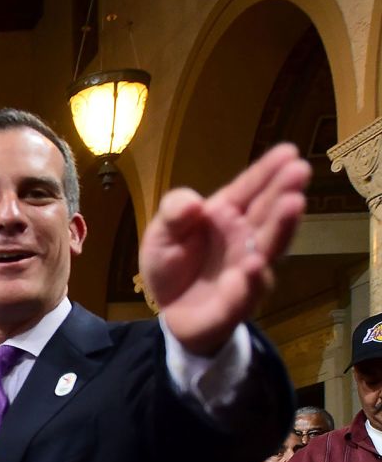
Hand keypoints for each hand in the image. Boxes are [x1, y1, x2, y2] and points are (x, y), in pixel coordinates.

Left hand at [141, 142, 309, 355]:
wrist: (167, 311)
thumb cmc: (172, 264)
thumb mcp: (161, 234)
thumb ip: (173, 213)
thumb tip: (193, 203)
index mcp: (226, 216)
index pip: (249, 189)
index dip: (268, 171)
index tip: (289, 151)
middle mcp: (245, 240)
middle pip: (267, 214)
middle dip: (284, 192)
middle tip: (301, 170)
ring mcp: (246, 272)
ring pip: (268, 249)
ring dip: (281, 228)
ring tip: (293, 204)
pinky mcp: (236, 304)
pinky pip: (246, 294)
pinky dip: (251, 280)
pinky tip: (253, 265)